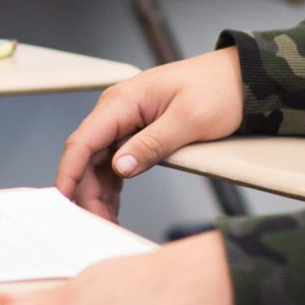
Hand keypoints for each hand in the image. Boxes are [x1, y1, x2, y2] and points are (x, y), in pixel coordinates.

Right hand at [56, 48, 246, 221]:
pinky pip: (114, 163)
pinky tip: (114, 208)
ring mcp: (126, 122)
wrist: (241, 80)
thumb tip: (119, 167)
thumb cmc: (218, 89)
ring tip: (106, 223)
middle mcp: (118, 111)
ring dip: (98, 194)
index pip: (83, 140)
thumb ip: (152, 144)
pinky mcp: (136, 133)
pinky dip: (112, 187)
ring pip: (98, 164)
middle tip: (98, 225)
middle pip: (87, 157)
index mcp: (123, 101)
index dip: (69, 173)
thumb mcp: (189, 120)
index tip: (63, 201)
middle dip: (87, 192)